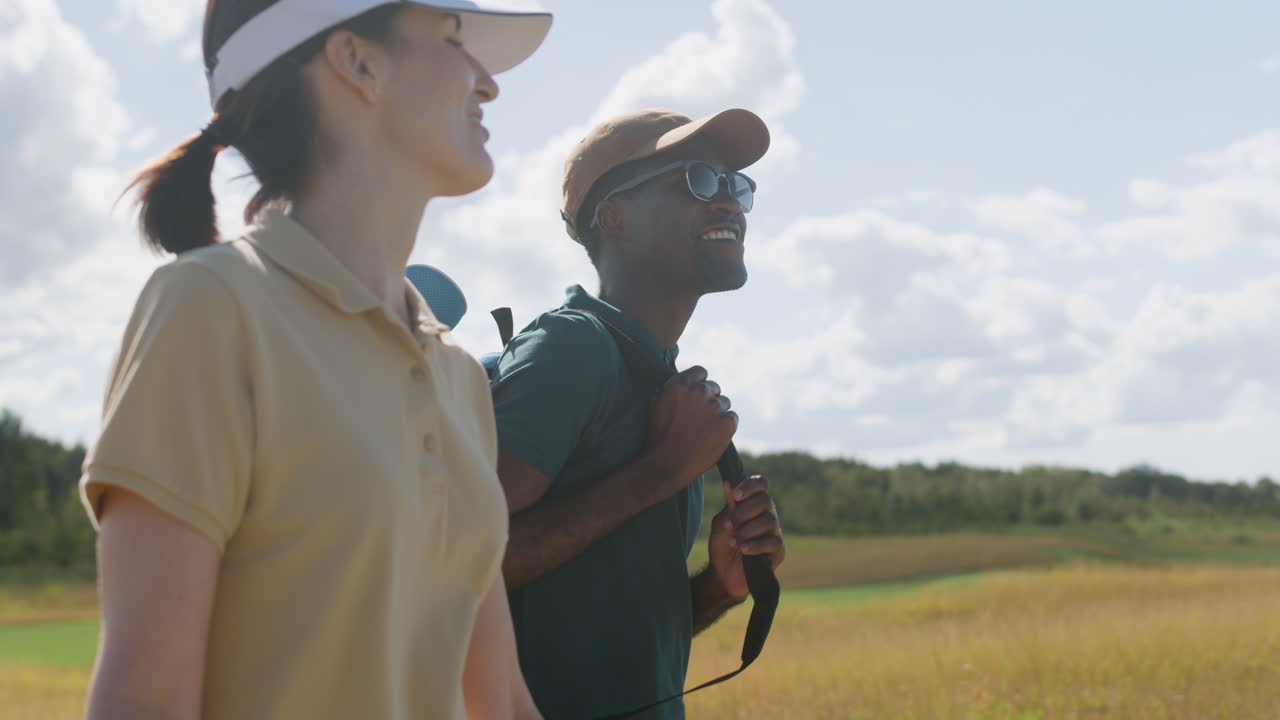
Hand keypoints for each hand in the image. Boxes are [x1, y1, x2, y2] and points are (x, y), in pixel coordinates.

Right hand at [644, 366, 736, 499]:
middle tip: (700, 418)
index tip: (697, 395)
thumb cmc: (658, 439)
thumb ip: (670, 392)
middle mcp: (698, 391)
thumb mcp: (655, 407)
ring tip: (704, 430)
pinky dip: (726, 427)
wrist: (667, 466)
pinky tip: (713, 437)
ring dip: (718, 414)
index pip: (701, 372)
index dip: (699, 383)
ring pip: (724, 403)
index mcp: (680, 384)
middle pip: (714, 388)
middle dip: (709, 400)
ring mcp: (714, 407)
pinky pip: (732, 418)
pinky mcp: (727, 423)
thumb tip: (679, 385)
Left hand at [707, 474, 784, 601]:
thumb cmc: (723, 546)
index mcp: (754, 504)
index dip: (750, 485)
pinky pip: (773, 542)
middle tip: (731, 524)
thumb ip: (727, 507)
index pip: (761, 484)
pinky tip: (743, 550)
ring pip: (770, 520)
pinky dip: (755, 545)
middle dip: (745, 510)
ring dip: (747, 530)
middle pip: (766, 500)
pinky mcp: (778, 551)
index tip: (735, 495)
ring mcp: (774, 533)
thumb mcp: (721, 525)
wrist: (724, 575)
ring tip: (733, 541)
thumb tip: (728, 484)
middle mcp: (767, 515)